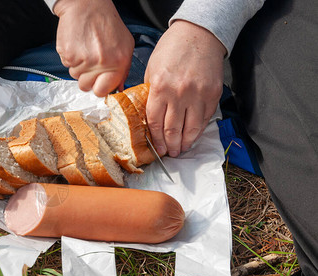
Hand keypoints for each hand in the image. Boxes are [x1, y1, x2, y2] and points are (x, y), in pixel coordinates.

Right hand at [54, 0, 133, 96]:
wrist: (87, 5)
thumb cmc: (106, 22)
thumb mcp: (125, 45)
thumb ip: (123, 68)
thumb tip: (118, 87)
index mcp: (118, 63)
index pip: (103, 91)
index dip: (98, 88)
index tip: (97, 83)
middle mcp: (102, 63)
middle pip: (86, 87)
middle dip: (86, 79)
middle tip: (89, 63)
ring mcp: (84, 60)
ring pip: (75, 76)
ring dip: (78, 66)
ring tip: (85, 49)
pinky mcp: (69, 54)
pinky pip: (67, 65)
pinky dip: (70, 57)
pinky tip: (78, 44)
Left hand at [144, 20, 225, 156]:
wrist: (199, 34)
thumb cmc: (172, 49)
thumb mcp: (152, 69)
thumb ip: (151, 93)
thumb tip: (150, 116)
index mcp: (159, 88)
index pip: (155, 122)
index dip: (156, 140)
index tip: (157, 149)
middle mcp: (179, 94)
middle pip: (173, 130)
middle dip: (170, 146)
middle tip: (170, 154)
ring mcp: (198, 95)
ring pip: (191, 129)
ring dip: (186, 143)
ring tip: (182, 150)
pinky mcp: (213, 95)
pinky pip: (205, 119)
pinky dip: (199, 130)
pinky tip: (194, 136)